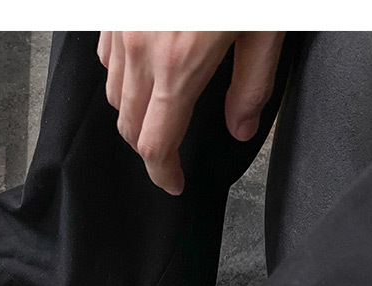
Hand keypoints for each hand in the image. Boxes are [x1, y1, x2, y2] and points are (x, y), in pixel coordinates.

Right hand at [97, 31, 284, 194]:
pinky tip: (144, 70)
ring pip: (114, 94)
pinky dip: (122, 74)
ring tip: (159, 112)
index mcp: (180, 61)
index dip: (163, 174)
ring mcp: (123, 26)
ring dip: (134, 113)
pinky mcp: (114, 9)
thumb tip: (242, 127)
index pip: (156, 143)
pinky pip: (107, 58)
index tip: (174, 183)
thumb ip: (253, 83)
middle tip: (171, 153)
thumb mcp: (264, 26)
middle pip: (130, 125)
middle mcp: (143, 47)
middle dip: (149, 149)